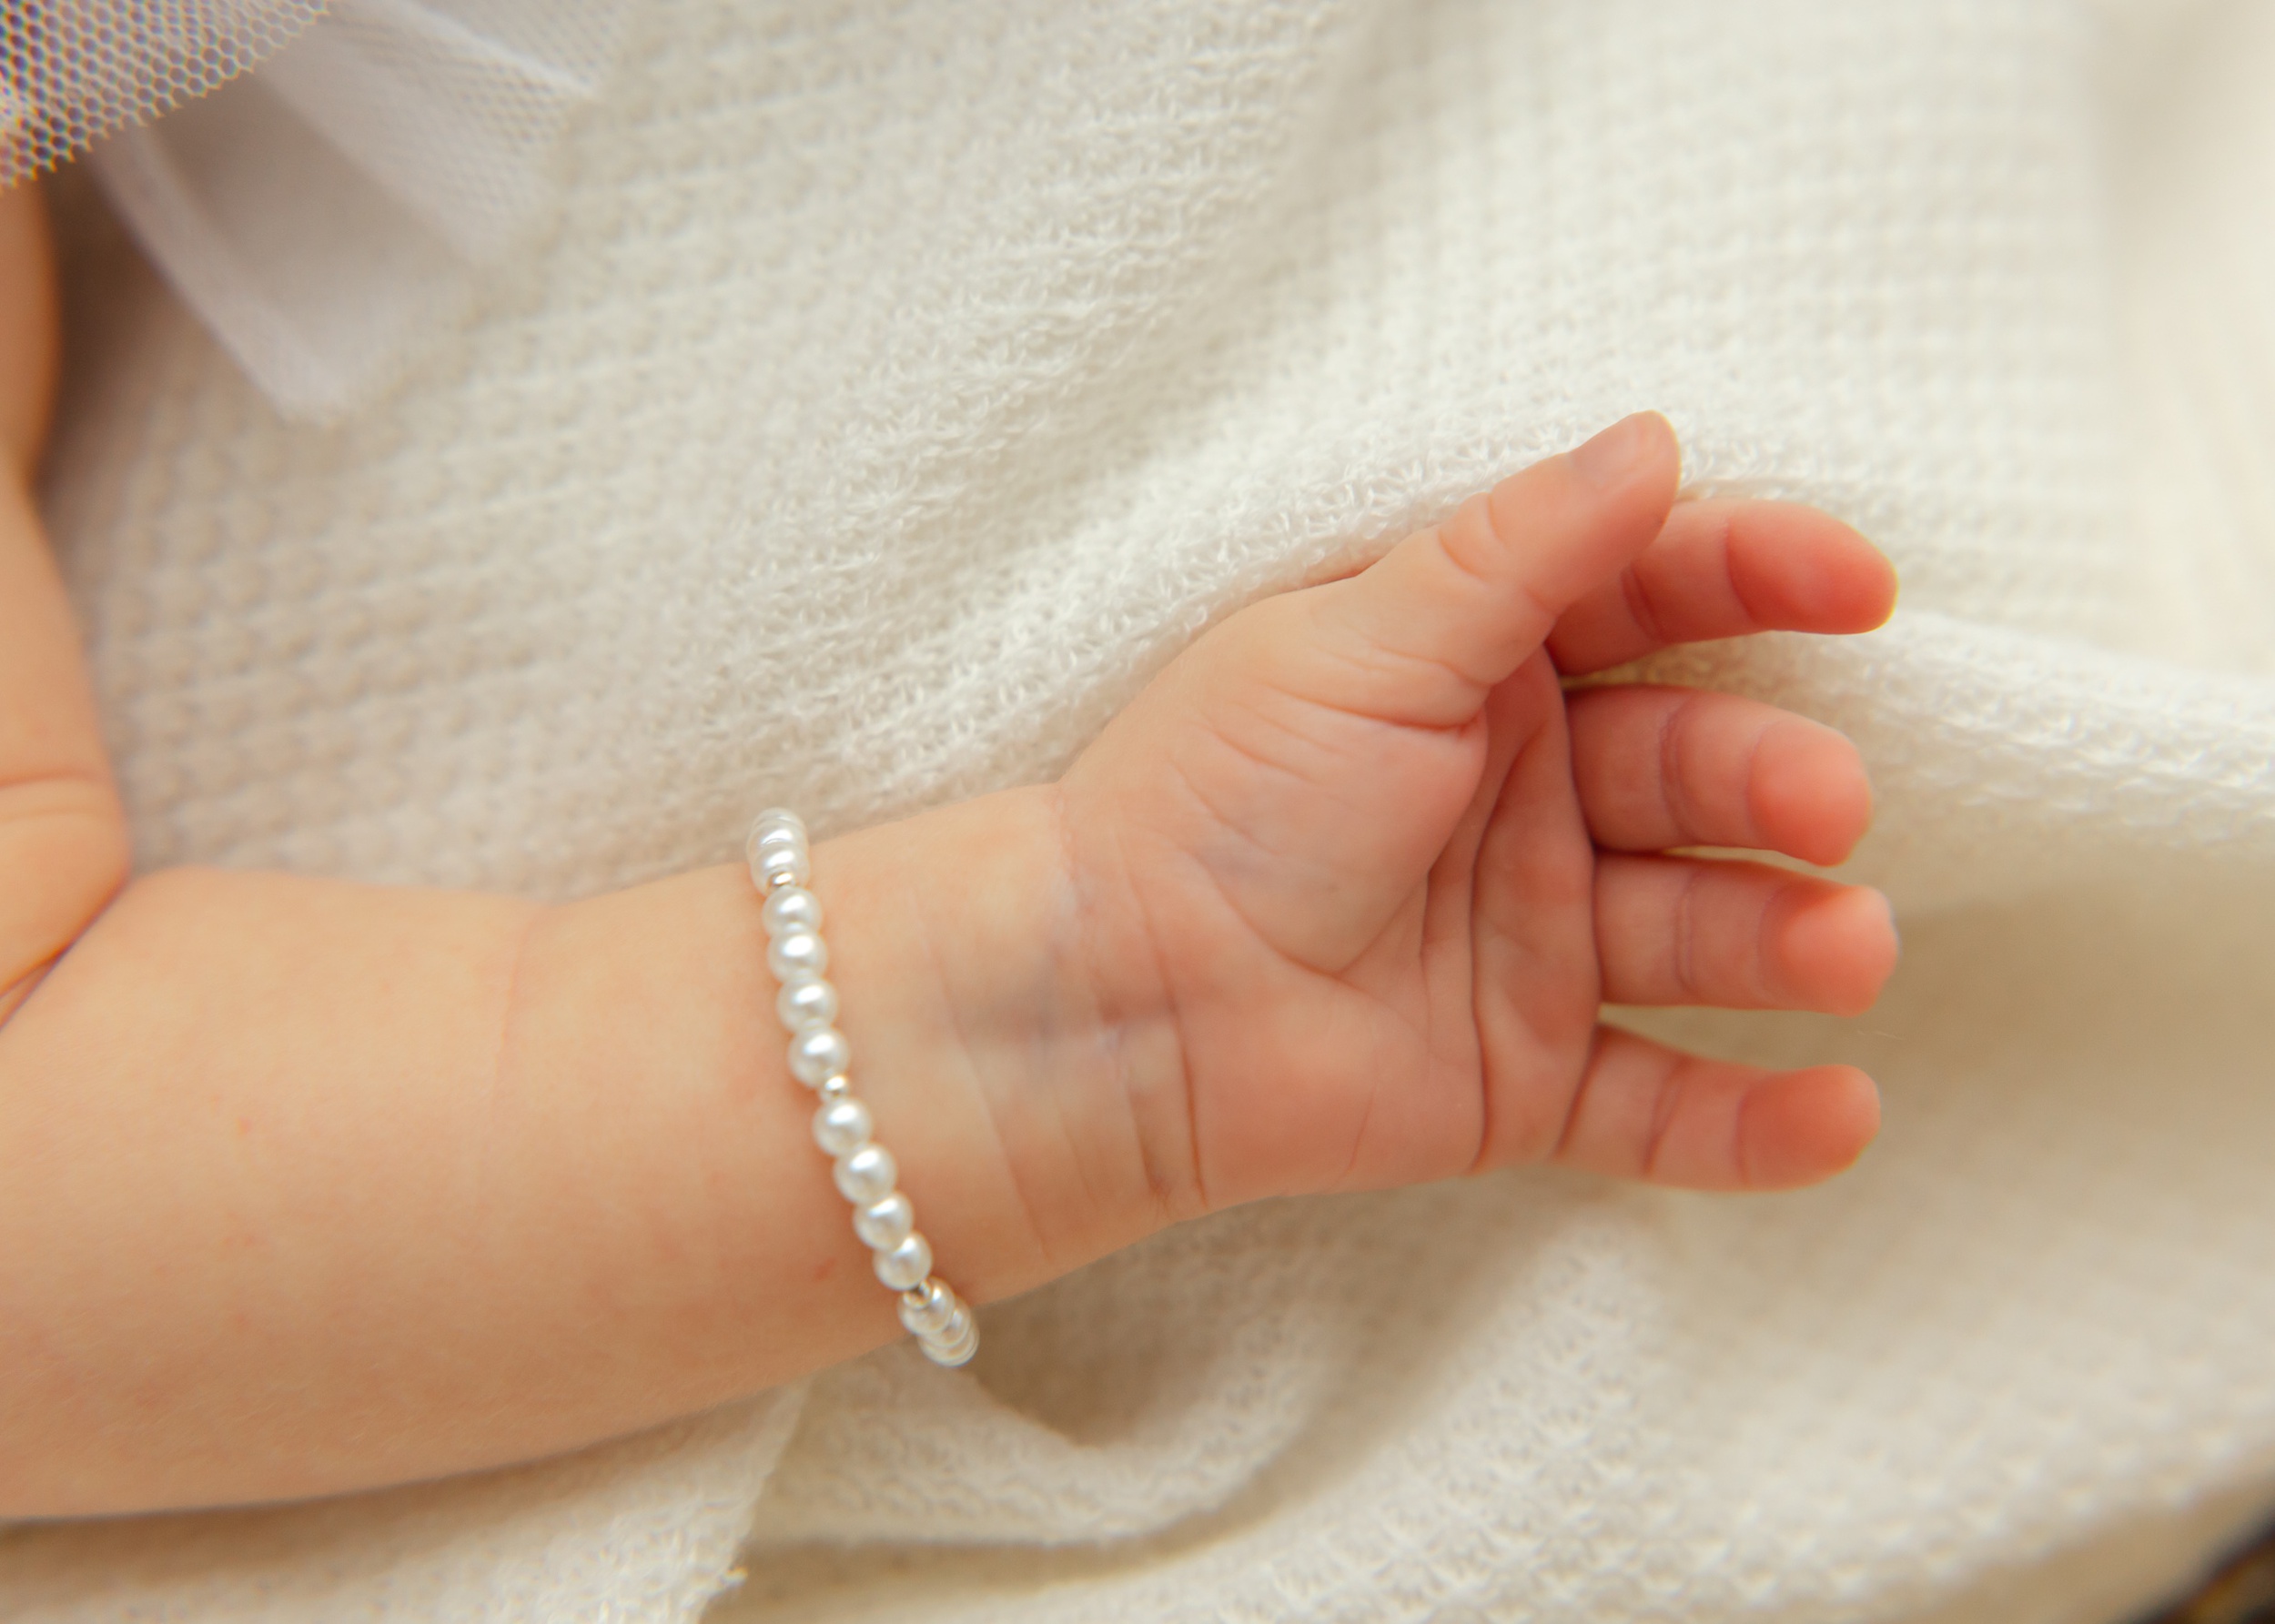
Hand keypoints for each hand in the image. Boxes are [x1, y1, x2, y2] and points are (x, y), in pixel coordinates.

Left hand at [1053, 413, 1897, 1215]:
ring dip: (1792, 939)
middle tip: (1826, 802)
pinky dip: (1754, 1122)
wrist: (1111, 995)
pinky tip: (1842, 1115)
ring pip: (1703, 933)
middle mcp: (1529, 800)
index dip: (1761, 579)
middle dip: (1779, 778)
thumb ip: (1514, 553)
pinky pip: (1663, 1107)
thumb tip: (1654, 437)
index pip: (1655, 602)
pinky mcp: (1526, 1078)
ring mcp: (1536, 944)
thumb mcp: (1361, 641)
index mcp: (1484, 672)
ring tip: (1846, 945)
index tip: (1858, 586)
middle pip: (1700, 769)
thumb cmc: (1215, 793)